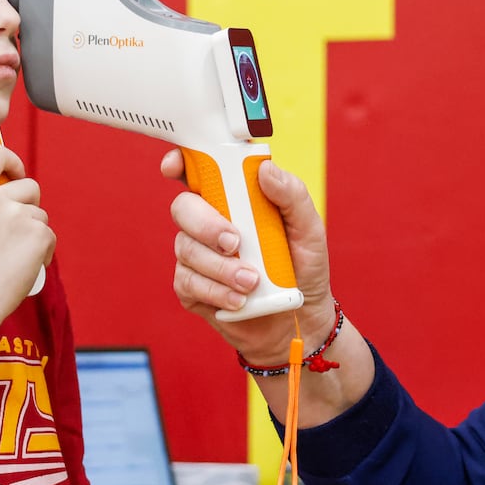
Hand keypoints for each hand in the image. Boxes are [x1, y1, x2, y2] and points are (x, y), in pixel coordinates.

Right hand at [0, 145, 54, 326]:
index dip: (11, 160)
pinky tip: (24, 265)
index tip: (16, 174)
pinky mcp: (39, 234)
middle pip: (30, 186)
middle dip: (29, 205)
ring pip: (40, 214)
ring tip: (11, 256)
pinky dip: (43, 250)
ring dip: (33, 232)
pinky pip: (49, 235)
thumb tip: (12, 185)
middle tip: (13, 233)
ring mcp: (19, 216)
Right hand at [162, 150, 334, 364]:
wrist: (300, 320)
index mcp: (235, 200)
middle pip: (184, 208)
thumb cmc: (303, 268)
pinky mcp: (192, 288)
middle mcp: (209, 223)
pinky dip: (215, 291)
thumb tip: (265, 169)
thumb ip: (292, 195)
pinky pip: (187, 282)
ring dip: (219, 267)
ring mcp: (198, 256)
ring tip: (252, 282)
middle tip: (235, 243)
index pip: (198, 172)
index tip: (175, 167)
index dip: (180, 163)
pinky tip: (239, 300)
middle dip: (206, 224)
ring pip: (186, 248)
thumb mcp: (309, 229)